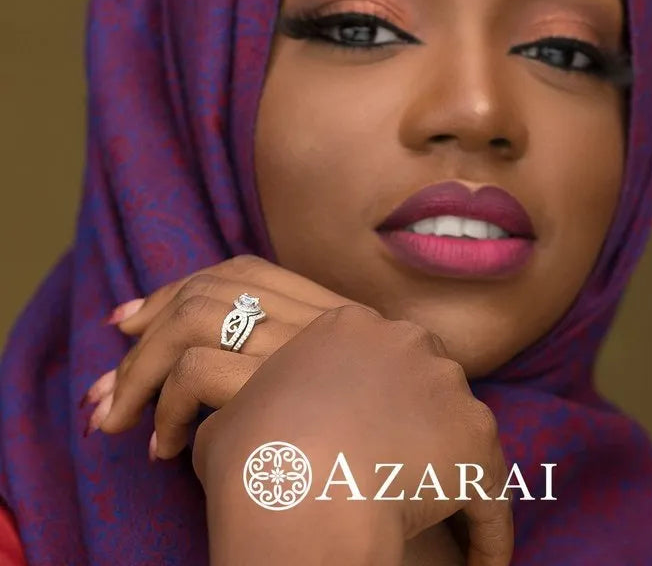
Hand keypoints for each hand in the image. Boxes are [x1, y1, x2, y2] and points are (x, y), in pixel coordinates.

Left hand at [82, 255, 371, 456]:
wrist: (435, 489)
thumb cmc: (382, 455)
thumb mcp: (356, 391)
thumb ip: (307, 364)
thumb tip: (233, 360)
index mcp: (335, 313)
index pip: (247, 271)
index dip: (180, 286)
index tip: (134, 318)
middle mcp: (319, 321)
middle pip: (212, 289)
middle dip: (145, 329)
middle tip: (106, 382)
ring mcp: (301, 351)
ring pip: (196, 320)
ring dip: (138, 369)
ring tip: (115, 416)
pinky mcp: (282, 389)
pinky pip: (199, 374)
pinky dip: (164, 408)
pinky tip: (162, 448)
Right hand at [192, 305, 512, 565]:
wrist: (296, 493)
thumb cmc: (256, 454)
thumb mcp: (234, 410)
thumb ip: (253, 400)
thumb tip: (249, 419)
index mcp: (348, 326)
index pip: (375, 356)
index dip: (376, 397)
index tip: (370, 434)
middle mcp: (405, 340)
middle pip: (422, 380)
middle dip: (418, 422)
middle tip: (400, 473)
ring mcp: (447, 383)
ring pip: (459, 429)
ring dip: (452, 471)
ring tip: (440, 520)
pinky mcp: (477, 437)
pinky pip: (490, 489)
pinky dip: (486, 529)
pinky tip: (481, 565)